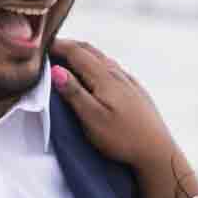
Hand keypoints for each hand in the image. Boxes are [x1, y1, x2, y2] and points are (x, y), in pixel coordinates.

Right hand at [49, 39, 183, 174]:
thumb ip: (74, 92)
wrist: (157, 151)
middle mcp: (118, 73)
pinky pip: (112, 68)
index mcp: (104, 77)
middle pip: (89, 50)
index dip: (57, 46)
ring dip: (83, 53)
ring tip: (67, 58)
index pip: (76, 52)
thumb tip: (55, 69)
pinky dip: (97, 63)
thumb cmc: (122, 138)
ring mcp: (128, 81)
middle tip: (50, 48)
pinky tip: (96, 73)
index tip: (40, 46)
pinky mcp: (135, 90)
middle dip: (68, 46)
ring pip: (102, 58)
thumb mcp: (92, 118)